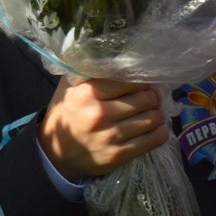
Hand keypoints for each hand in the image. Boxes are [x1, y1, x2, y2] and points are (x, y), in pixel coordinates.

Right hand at [37, 77, 168, 181]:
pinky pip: (154, 139)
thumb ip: (88, 73)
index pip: (129, 81)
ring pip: (152, 118)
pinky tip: (155, 127)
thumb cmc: (65, 115)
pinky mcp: (119, 154)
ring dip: (158, 113)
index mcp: (86, 94)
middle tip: (151, 97)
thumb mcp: (68, 89)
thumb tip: (117, 61)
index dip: (141, 81)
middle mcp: (99, 114)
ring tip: (153, 111)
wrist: (55, 153)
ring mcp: (110, 136)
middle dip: (153, 96)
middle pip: (145, 99)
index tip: (142, 83)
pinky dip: (160, 131)